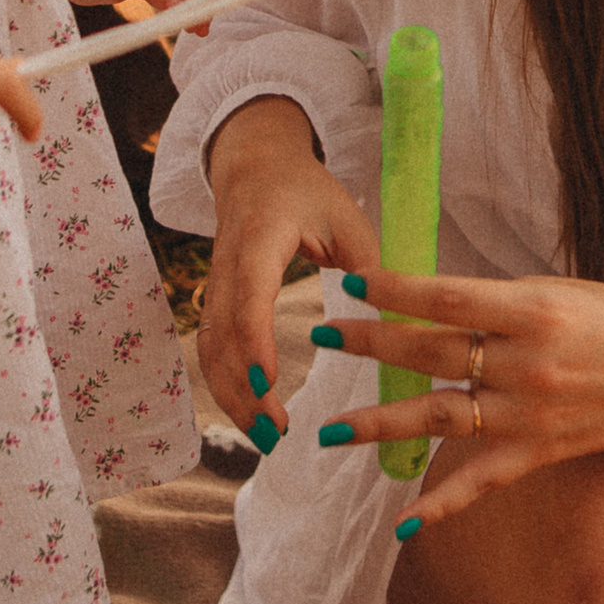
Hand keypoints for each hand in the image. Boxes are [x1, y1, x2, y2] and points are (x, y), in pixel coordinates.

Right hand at [200, 95, 378, 437]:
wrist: (254, 166)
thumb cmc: (306, 190)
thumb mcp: (346, 217)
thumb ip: (366, 265)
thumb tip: (394, 322)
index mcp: (260, 239)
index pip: (249, 296)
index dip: (255, 342)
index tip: (269, 384)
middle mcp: (228, 265)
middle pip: (222, 336)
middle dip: (243, 389)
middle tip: (276, 432)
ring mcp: (216, 284)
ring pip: (210, 349)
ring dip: (232, 397)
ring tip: (267, 438)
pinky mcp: (216, 300)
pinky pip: (211, 349)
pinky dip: (226, 386)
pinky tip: (253, 416)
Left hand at [308, 263, 603, 530]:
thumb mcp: (562, 292)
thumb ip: (499, 303)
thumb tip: (431, 304)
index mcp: (536, 309)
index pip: (446, 298)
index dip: (393, 290)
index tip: (351, 285)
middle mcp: (530, 363)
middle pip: (432, 354)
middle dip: (371, 345)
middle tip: (324, 336)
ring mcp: (533, 414)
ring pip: (440, 419)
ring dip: (380, 424)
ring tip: (329, 430)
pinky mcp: (543, 452)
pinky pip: (481, 481)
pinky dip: (442, 506)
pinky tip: (401, 524)